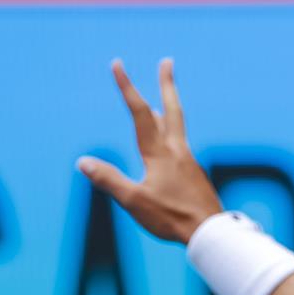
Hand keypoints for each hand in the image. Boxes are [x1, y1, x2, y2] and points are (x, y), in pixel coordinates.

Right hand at [77, 58, 222, 241]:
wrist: (211, 232)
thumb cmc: (171, 218)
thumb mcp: (134, 201)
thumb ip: (109, 180)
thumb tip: (82, 162)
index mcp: (160, 153)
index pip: (140, 112)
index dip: (127, 87)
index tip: (117, 63)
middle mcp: (177, 151)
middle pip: (172, 109)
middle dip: (166, 84)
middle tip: (167, 62)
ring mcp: (189, 162)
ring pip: (177, 128)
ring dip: (167, 110)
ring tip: (160, 104)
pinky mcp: (196, 175)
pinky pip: (181, 149)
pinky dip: (171, 137)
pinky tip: (170, 149)